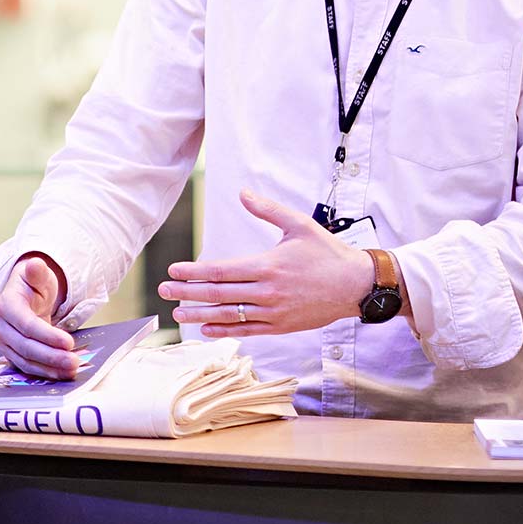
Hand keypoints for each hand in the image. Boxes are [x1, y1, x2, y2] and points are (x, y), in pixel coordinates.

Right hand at [0, 252, 77, 378]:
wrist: (27, 295)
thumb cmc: (35, 284)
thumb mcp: (39, 274)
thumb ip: (37, 272)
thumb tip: (35, 264)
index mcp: (7, 304)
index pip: (26, 324)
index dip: (46, 335)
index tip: (68, 342)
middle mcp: (2, 326)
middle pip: (25, 346)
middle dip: (51, 356)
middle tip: (74, 362)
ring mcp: (6, 342)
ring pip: (25, 361)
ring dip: (49, 369)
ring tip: (72, 371)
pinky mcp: (13, 354)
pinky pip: (27, 367)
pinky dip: (45, 373)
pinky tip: (62, 374)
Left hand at [156, 189, 374, 336]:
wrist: (358, 285)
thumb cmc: (328, 253)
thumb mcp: (299, 224)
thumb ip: (268, 210)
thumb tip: (243, 193)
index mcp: (267, 266)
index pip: (220, 270)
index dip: (193, 271)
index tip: (174, 269)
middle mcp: (267, 292)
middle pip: (218, 293)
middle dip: (187, 292)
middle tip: (164, 289)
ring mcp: (274, 312)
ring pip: (229, 315)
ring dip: (200, 314)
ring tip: (178, 312)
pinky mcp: (282, 326)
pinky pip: (248, 330)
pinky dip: (224, 330)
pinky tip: (205, 328)